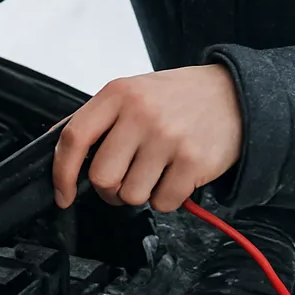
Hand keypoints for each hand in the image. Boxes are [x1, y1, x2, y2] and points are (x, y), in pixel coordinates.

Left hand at [52, 65, 241, 212]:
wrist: (233, 94)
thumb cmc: (177, 97)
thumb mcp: (134, 92)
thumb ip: (100, 119)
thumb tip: (61, 151)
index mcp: (119, 93)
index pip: (74, 138)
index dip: (62, 173)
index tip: (63, 194)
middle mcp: (141, 113)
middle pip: (102, 177)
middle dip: (110, 189)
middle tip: (126, 178)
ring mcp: (167, 138)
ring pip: (132, 196)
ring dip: (141, 193)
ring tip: (156, 170)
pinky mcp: (192, 161)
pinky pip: (163, 203)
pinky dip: (167, 197)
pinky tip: (176, 174)